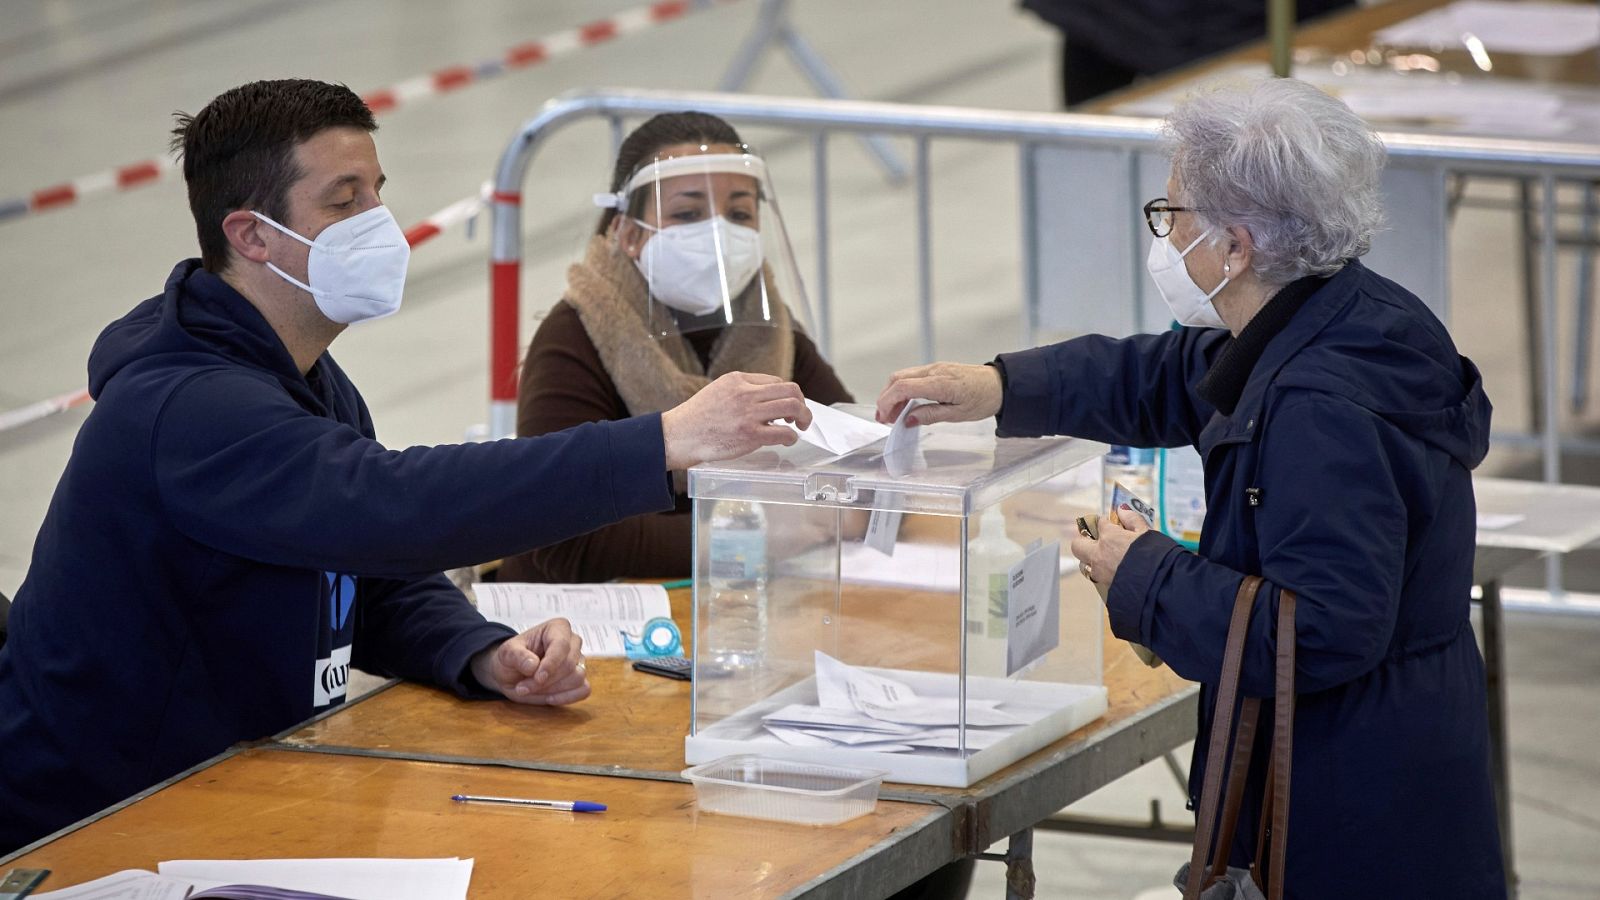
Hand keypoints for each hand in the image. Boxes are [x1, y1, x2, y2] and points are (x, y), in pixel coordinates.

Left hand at [470, 618, 589, 705]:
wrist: (512, 673)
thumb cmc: (512, 658)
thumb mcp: (506, 653)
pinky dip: (567, 697)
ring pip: (577, 678)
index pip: (562, 645)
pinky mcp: (580, 680)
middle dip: (545, 681)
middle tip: (522, 688)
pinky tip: (549, 698)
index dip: (551, 664)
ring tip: (531, 690)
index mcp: (558, 628)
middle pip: (569, 665)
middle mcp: (572, 642)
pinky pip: (584, 690)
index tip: (538, 677)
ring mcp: (579, 661)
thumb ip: (517, 656)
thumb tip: (533, 665)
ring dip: (552, 690)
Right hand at [660, 372, 810, 469]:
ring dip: (803, 417)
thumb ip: (741, 391)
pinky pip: (783, 433)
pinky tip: (787, 440)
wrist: (679, 436)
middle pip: (790, 390)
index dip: (786, 394)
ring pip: (792, 407)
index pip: (776, 381)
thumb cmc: (697, 418)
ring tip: (800, 426)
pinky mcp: (750, 435)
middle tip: (801, 417)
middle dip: (802, 403)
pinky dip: (791, 437)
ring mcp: (749, 414)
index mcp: (738, 380)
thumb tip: (767, 400)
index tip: (787, 406)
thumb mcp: (718, 390)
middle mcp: (745, 393)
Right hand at [875, 362, 1001, 425]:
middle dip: (885, 398)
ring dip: (893, 393)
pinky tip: (906, 404)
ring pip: (903, 376)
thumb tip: (908, 420)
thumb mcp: (958, 415)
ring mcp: (935, 367)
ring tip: (893, 413)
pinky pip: (913, 376)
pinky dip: (904, 389)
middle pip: (897, 378)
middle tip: (884, 418)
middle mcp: (934, 370)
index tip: (883, 417)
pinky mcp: (937, 369)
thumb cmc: (984, 399)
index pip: (903, 387)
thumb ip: (930, 415)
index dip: (887, 401)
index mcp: (939, 382)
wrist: (1000, 384)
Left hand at [1068, 504, 1152, 588]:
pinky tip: (1112, 569)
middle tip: (1092, 537)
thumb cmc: (1155, 556)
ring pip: (1084, 563)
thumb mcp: (1146, 533)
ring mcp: (1100, 571)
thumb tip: (1122, 510)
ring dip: (1090, 557)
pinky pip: (1095, 576)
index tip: (1111, 522)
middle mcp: (1099, 554)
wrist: (1159, 584)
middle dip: (1083, 539)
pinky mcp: (1104, 585)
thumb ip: (1133, 519)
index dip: (1105, 521)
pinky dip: (1100, 571)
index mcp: (1109, 537)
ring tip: (1103, 555)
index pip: (1099, 523)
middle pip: (1078, 544)